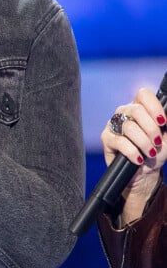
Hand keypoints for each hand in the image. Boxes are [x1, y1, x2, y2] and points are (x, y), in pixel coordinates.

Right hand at [101, 87, 166, 221]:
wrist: (144, 173)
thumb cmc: (155, 153)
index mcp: (140, 108)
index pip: (143, 94)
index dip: (154, 107)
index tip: (163, 122)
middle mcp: (125, 112)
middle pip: (137, 110)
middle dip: (151, 129)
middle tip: (157, 142)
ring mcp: (114, 124)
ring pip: (129, 127)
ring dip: (144, 143)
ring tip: (150, 153)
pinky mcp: (106, 138)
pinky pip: (120, 142)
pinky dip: (133, 152)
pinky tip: (139, 159)